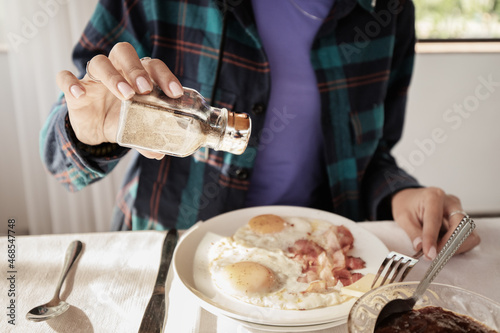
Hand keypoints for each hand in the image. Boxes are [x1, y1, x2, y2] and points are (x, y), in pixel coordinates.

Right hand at [56, 42, 182, 158]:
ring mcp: (93, 78)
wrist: (94, 130)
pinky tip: (80, 94)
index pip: (152, 65)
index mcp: (136, 75)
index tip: (174, 93)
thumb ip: (146, 138)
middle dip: (136, 69)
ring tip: (125, 95)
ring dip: (112, 76)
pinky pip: (66, 78)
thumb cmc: (121, 120)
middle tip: (145, 89)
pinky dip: (70, 83)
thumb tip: (158, 153)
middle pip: (123, 53)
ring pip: (98, 62)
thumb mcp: (135, 130)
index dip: (165, 75)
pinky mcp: (74, 89)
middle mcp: (116, 70)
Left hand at [391, 187, 479, 259]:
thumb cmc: (408, 205)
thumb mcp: (403, 218)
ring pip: (470, 233)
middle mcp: (451, 202)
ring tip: (438, 251)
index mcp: (434, 197)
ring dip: (456, 247)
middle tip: (435, 255)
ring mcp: (459, 211)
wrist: (411, 199)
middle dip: (450, 244)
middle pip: (462, 226)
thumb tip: (421, 248)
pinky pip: (468, 238)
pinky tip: (444, 247)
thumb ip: (413, 233)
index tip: (429, 254)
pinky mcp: (462, 221)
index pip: (436, 220)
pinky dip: (458, 246)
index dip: (432, 239)